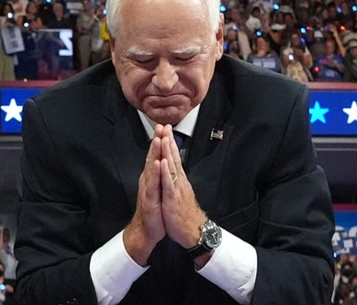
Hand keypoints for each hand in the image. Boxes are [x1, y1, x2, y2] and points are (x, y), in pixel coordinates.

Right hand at [123, 134, 165, 265]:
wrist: (147, 230)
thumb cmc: (154, 210)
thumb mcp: (159, 190)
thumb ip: (160, 176)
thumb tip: (163, 163)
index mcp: (152, 177)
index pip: (157, 156)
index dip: (160, 142)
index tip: (164, 127)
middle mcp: (148, 180)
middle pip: (153, 157)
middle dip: (157, 141)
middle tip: (160, 126)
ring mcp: (148, 189)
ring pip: (151, 167)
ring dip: (155, 153)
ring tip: (158, 139)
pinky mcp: (149, 199)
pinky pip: (152, 184)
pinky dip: (155, 173)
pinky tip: (157, 164)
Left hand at [154, 124, 206, 249]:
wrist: (193, 231)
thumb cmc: (185, 214)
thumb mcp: (179, 194)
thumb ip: (176, 181)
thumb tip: (172, 170)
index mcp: (178, 180)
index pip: (173, 158)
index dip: (168, 143)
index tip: (165, 130)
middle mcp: (179, 181)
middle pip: (173, 158)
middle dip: (168, 141)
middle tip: (164, 126)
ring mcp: (177, 189)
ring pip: (171, 167)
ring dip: (167, 152)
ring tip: (163, 138)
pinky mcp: (174, 199)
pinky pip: (169, 184)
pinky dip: (166, 172)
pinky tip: (164, 163)